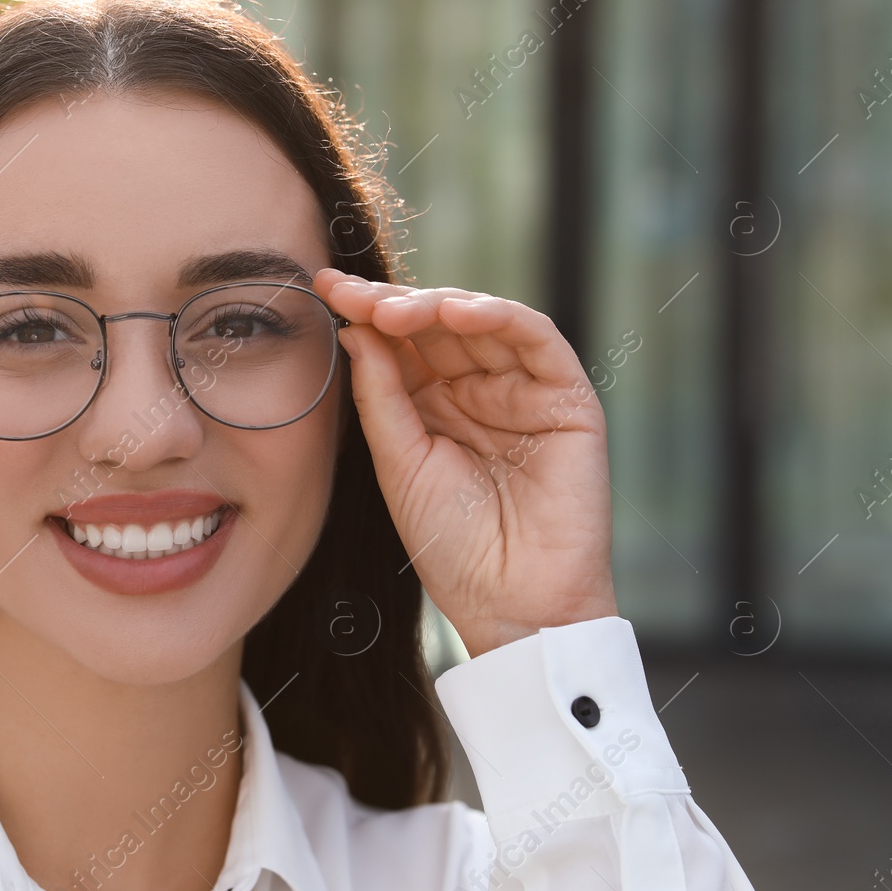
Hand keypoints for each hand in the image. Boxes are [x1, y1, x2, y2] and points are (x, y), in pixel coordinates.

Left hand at [314, 269, 617, 656]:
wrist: (510, 602)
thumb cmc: (451, 544)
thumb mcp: (398, 462)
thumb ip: (380, 393)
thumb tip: (354, 327)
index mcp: (434, 405)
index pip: (401, 343)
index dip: (366, 313)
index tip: (324, 289)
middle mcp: (479, 390)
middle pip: (437, 325)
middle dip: (393, 304)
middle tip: (352, 293)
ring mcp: (523, 390)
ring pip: (483, 321)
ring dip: (438, 305)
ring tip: (395, 309)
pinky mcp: (567, 398)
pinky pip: (537, 339)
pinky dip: (499, 316)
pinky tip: (457, 311)